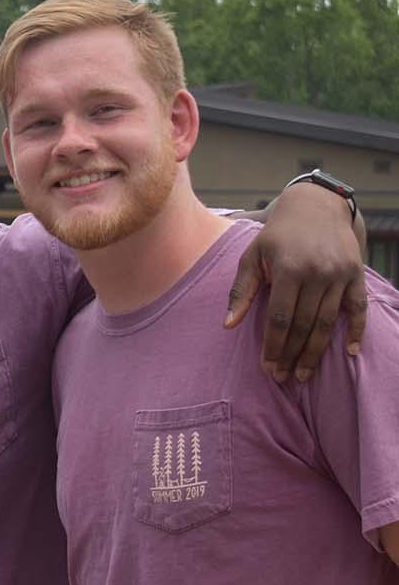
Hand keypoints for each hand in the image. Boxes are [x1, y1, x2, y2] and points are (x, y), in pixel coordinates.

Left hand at [227, 183, 367, 380]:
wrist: (315, 207)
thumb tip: (227, 325)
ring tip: (304, 374)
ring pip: (328, 321)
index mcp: (288, 269)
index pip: (280, 317)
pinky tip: (350, 353)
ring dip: (317, 351)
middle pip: (304, 324)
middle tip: (283, 378)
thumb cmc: (276, 236)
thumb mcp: (252, 256)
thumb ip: (241, 291)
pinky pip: (359, 307)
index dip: (274, 345)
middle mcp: (317, 273)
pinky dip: (357, 330)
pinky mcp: (356, 274)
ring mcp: (340, 274)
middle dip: (292, 354)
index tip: (267, 367)